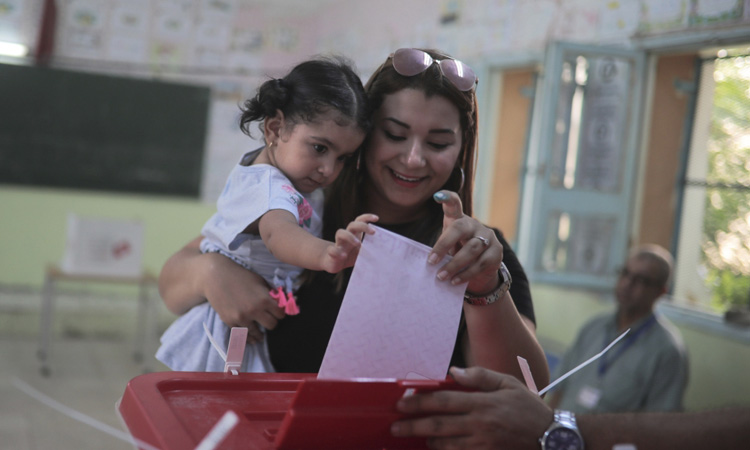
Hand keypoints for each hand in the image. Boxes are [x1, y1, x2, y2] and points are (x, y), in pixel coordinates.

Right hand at [200, 252, 285, 343]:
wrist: (216, 277)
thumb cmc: (240, 276)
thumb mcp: (260, 281)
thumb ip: (271, 294)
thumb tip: (284, 302)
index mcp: (264, 299)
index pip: (281, 314)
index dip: (280, 313)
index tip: (278, 313)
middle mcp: (254, 310)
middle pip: (272, 325)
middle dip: (272, 323)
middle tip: (269, 321)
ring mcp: (242, 318)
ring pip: (258, 333)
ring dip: (260, 334)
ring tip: (261, 337)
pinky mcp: (230, 322)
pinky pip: (242, 335)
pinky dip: (248, 338)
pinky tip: (251, 340)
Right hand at [321, 213, 377, 272]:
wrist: (334, 264)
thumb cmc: (350, 256)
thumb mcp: (362, 252)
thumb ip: (370, 250)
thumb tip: (386, 253)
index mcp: (354, 234)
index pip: (359, 221)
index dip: (367, 217)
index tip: (377, 218)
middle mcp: (346, 237)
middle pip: (351, 224)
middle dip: (362, 226)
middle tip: (373, 232)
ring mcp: (338, 244)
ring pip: (340, 233)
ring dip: (349, 237)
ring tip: (358, 244)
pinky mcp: (331, 253)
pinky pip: (331, 249)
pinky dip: (336, 252)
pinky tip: (343, 256)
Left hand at [391, 366, 552, 449]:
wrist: (553, 439)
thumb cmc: (529, 409)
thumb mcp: (509, 384)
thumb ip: (481, 376)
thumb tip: (454, 371)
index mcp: (483, 403)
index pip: (443, 401)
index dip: (419, 402)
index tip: (402, 403)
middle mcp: (480, 425)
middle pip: (438, 425)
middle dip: (412, 426)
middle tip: (394, 427)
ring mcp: (482, 444)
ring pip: (445, 444)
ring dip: (426, 440)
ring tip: (414, 437)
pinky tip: (435, 448)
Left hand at [429, 191, 502, 292]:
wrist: (481, 268)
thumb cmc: (459, 252)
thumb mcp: (449, 246)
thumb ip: (442, 248)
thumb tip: (429, 263)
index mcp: (459, 219)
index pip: (454, 204)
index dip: (447, 198)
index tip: (438, 196)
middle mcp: (474, 224)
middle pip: (460, 229)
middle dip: (444, 245)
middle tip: (431, 262)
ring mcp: (488, 236)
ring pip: (471, 249)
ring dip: (454, 265)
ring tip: (441, 276)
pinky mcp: (496, 251)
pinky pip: (480, 264)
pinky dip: (466, 274)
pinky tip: (455, 281)